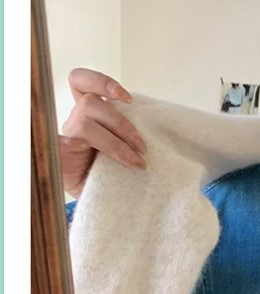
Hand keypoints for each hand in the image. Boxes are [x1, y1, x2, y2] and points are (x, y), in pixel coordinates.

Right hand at [59, 68, 147, 199]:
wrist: (97, 202)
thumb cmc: (112, 177)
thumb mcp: (124, 153)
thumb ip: (129, 138)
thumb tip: (156, 134)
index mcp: (89, 116)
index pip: (81, 82)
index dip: (101, 81)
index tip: (128, 98)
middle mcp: (76, 121)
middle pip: (91, 101)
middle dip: (121, 122)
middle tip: (143, 147)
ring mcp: (67, 135)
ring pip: (86, 118)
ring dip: (117, 139)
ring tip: (137, 162)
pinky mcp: (60, 150)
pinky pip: (77, 139)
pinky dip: (108, 149)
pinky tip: (121, 164)